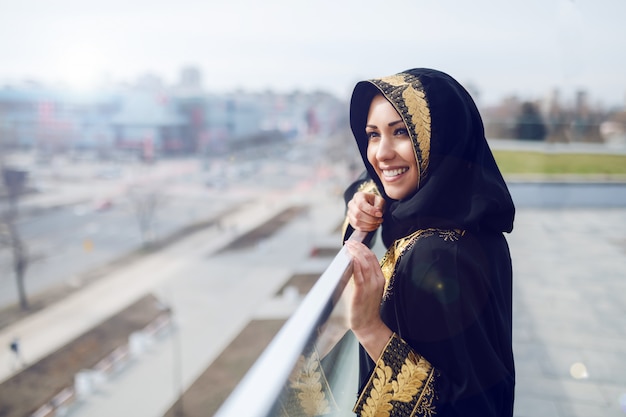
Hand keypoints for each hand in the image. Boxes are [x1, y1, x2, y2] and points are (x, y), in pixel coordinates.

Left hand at [344, 240, 391, 359]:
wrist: (368, 325)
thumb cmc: (365, 307)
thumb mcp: (366, 289)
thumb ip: (361, 276)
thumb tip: (349, 264)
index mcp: (379, 278)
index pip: (372, 258)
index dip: (363, 248)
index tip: (354, 242)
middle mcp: (377, 281)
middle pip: (369, 258)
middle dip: (359, 247)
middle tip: (350, 242)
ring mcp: (370, 287)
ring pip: (365, 264)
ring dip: (356, 253)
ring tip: (349, 246)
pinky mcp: (362, 293)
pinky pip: (360, 276)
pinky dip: (356, 265)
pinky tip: (352, 259)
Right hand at [347, 191, 384, 231]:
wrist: (372, 206)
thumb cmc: (375, 202)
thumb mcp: (380, 200)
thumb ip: (379, 205)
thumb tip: (378, 213)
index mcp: (358, 196)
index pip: (361, 204)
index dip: (371, 211)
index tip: (380, 214)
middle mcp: (351, 204)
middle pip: (357, 214)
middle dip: (371, 219)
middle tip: (380, 219)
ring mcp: (350, 214)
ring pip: (357, 222)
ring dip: (370, 225)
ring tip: (378, 222)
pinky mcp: (352, 222)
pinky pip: (358, 228)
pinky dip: (368, 228)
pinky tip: (374, 225)